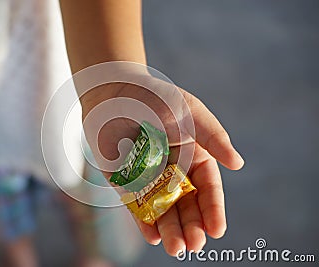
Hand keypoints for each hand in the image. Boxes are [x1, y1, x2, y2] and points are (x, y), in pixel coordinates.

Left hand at [80, 74, 243, 255]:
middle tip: (195, 245)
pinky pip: (135, 206)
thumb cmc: (156, 97)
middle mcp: (173, 172)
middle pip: (187, 205)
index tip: (217, 229)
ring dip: (170, 230)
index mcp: (194, 156)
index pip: (207, 188)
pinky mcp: (125, 182)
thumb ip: (213, 137)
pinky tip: (152, 236)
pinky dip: (143, 221)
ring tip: (175, 248)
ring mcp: (149, 179)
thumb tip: (238, 164)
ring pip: (163, 211)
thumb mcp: (190, 113)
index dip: (213, 209)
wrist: (114, 92)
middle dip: (192, 226)